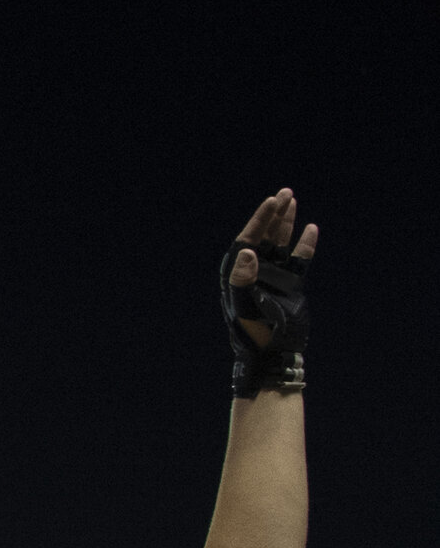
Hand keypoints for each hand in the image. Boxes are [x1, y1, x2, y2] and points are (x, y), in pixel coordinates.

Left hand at [220, 189, 316, 396]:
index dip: (259, 220)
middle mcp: (254, 273)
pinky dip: (304, 246)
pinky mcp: (290, 285)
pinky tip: (310, 229)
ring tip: (292, 201)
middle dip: (273, 215)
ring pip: (280, 244)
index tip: (271, 202)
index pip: (247, 240)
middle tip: (285, 193)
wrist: (273, 353)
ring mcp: (273, 278)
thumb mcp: (245, 305)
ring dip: (286, 224)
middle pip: (264, 237)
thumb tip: (246, 252)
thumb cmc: (253, 332)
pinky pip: (298, 260)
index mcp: (238, 275)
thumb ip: (243, 280)